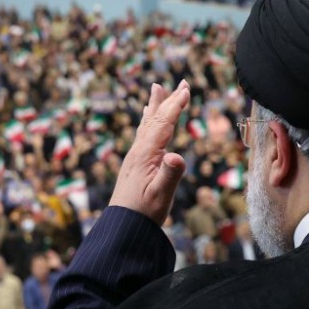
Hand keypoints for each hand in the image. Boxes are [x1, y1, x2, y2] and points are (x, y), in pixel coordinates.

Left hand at [109, 81, 190, 224]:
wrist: (122, 226)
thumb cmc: (143, 213)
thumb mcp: (161, 196)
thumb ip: (170, 175)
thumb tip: (176, 156)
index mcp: (146, 155)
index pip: (163, 124)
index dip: (175, 106)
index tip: (186, 89)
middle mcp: (138, 151)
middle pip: (155, 119)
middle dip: (168, 99)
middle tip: (181, 82)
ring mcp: (134, 157)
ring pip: (147, 125)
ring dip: (155, 106)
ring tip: (157, 89)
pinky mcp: (134, 164)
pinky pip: (143, 135)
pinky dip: (148, 122)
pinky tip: (147, 120)